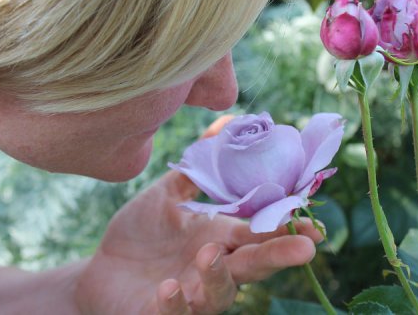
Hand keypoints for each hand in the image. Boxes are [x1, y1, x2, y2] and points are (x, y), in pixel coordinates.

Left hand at [74, 117, 322, 313]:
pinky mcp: (162, 314)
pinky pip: (176, 314)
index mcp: (220, 238)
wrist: (102, 270)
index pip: (259, 233)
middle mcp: (214, 269)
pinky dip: (175, 304)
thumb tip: (226, 122)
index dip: (287, 229)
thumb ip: (198, 166)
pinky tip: (168, 288)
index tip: (315, 225)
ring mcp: (191, 294)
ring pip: (219, 293)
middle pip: (252, 264)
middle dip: (277, 256)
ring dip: (218, 276)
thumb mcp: (168, 194)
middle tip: (305, 248)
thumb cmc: (141, 233)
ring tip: (210, 254)